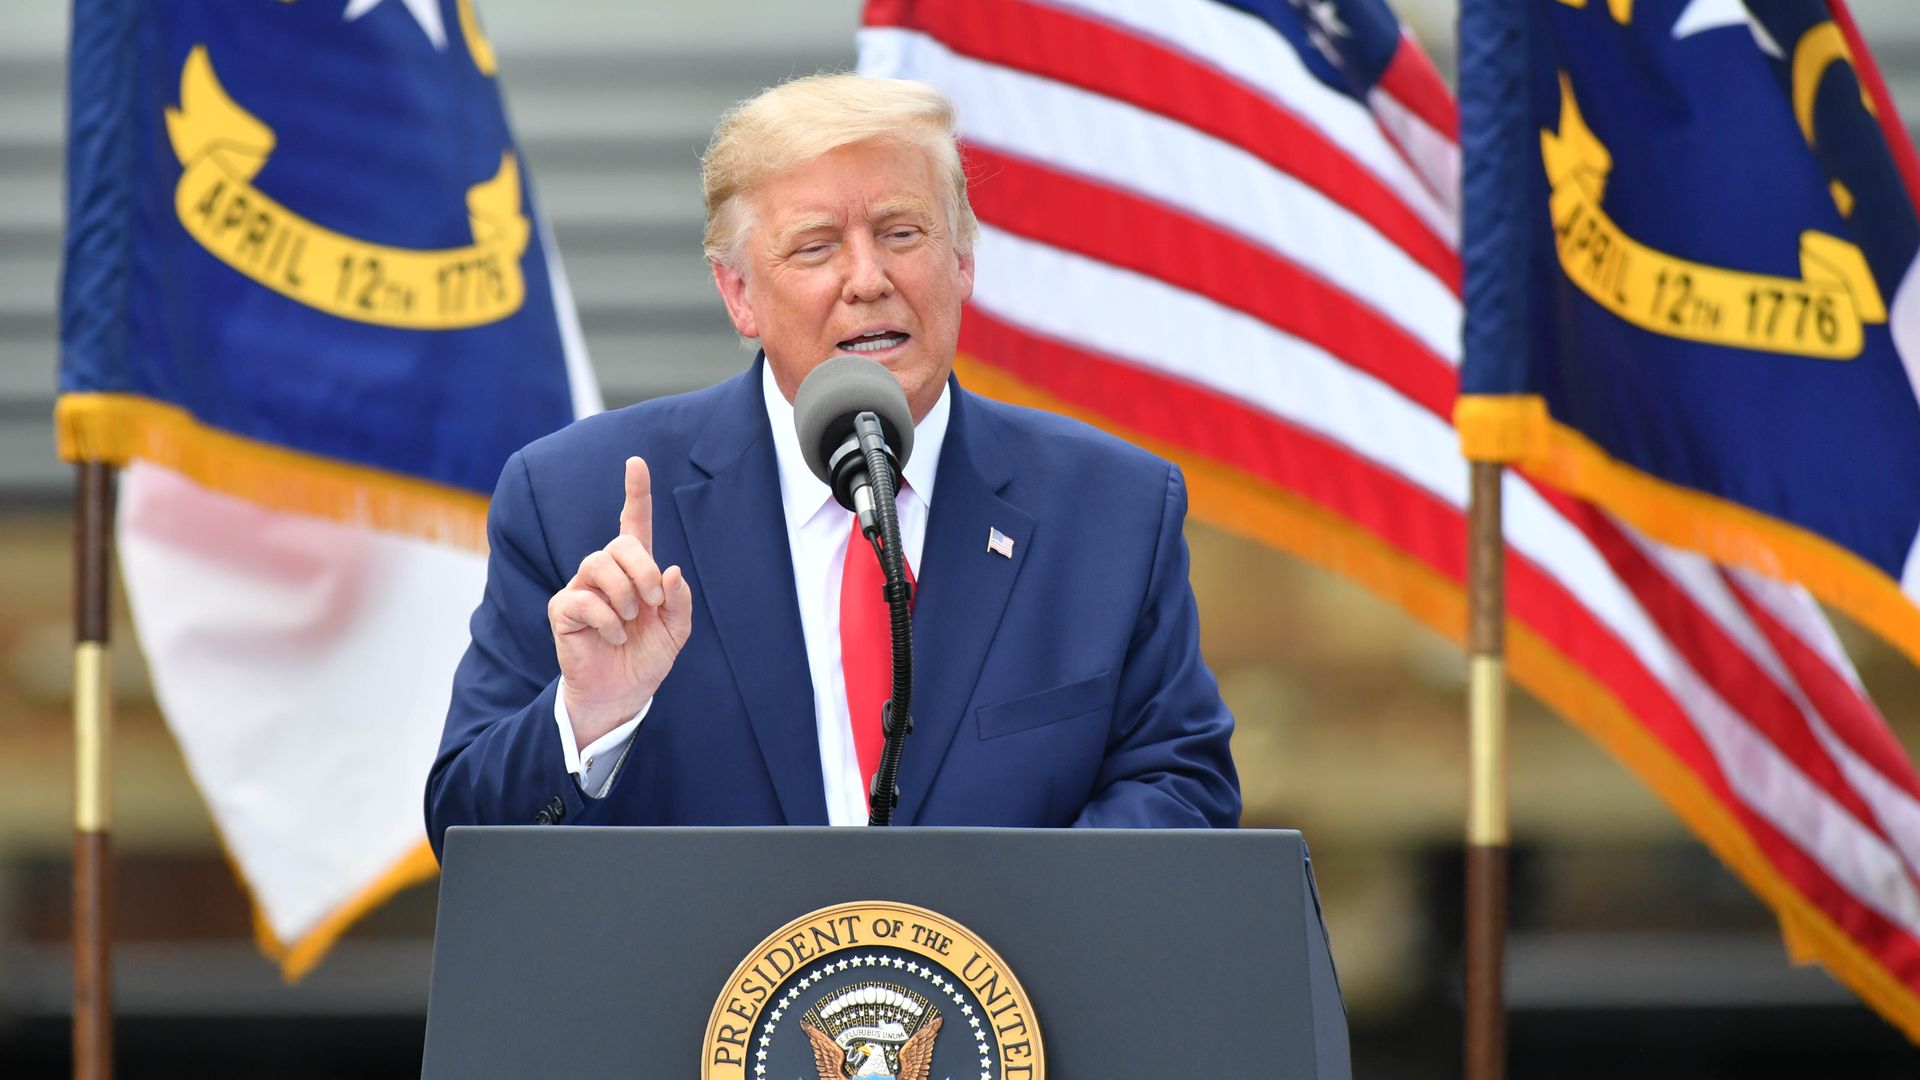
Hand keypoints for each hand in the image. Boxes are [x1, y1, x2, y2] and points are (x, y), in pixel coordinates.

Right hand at [548, 456, 693, 747]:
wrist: (622, 695)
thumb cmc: (646, 658)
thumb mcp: (676, 631)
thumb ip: (678, 600)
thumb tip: (671, 570)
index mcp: (636, 572)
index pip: (633, 523)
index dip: (636, 492)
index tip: (636, 463)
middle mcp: (606, 573)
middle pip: (619, 545)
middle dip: (642, 569)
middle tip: (652, 600)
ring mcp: (581, 589)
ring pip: (597, 564)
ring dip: (623, 593)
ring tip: (630, 619)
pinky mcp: (563, 610)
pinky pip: (583, 599)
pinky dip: (607, 620)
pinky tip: (612, 636)